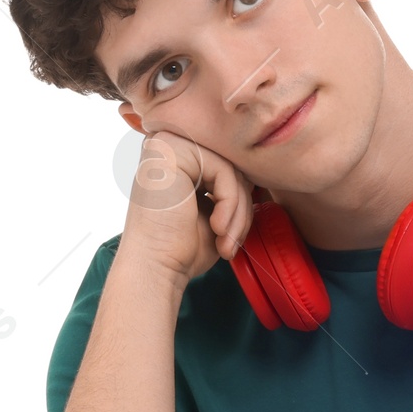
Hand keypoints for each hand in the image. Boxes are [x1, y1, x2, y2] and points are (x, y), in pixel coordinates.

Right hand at [121, 130, 257, 284]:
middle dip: (241, 207)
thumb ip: (231, 190)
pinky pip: (224, 170)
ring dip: (238, 211)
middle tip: (233, 241)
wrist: (155, 266)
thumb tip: (258, 179)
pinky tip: (217, 228)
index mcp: (177, 160)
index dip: (239, 201)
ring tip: (226, 241)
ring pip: (230, 168)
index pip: (226, 167)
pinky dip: (230, 204)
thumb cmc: (181, 248)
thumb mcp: (214, 212)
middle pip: (230, 165)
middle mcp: (170, 146)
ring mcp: (167, 145)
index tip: (234, 236)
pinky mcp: (171, 150)